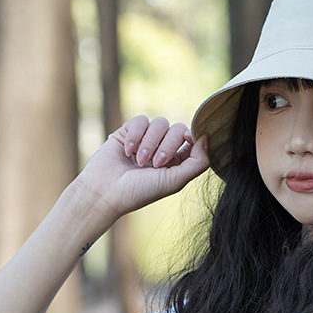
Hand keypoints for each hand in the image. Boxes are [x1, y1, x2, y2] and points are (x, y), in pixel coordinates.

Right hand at [75, 115, 209, 221]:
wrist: (105, 192)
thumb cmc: (140, 192)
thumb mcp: (175, 181)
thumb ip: (197, 162)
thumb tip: (208, 137)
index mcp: (177, 162)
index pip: (193, 140)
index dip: (193, 136)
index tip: (188, 139)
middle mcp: (162, 149)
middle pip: (177, 129)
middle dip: (168, 144)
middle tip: (155, 163)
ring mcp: (145, 140)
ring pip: (160, 123)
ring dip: (150, 142)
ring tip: (139, 161)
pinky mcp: (128, 132)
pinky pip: (141, 120)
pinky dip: (136, 135)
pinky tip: (128, 151)